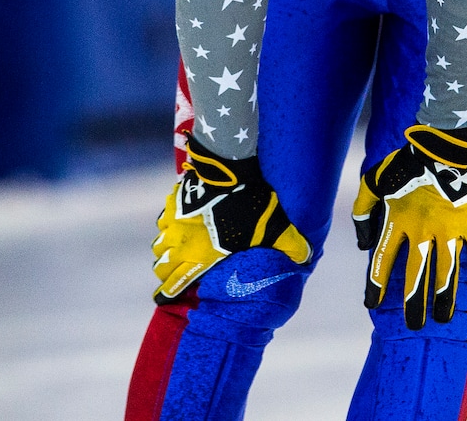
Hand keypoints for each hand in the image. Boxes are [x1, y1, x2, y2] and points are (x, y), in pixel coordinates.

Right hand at [152, 133, 311, 303]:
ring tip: (178, 247)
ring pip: (159, 242)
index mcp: (198, 257)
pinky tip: (182, 219)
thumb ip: (291, 245)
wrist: (229, 168)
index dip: (166, 294)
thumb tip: (308, 257)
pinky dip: (169, 222)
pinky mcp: (172, 199)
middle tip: (176, 271)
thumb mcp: (275, 228)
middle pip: (160, 266)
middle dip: (166, 271)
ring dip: (166, 247)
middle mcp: (178, 243)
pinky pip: (164, 217)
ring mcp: (172, 221)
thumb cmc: (250, 205)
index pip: (171, 285)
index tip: (165, 297)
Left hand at [352, 124, 466, 329]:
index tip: (372, 304)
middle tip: (415, 324)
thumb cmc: (405, 163)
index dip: (376, 283)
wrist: (442, 146)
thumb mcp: (374, 180)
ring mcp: (449, 230)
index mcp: (398, 221)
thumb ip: (362, 209)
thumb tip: (362, 242)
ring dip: (445, 296)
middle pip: (417, 274)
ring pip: (447, 271)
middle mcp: (422, 232)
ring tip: (443, 317)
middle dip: (415, 302)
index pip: (383, 260)